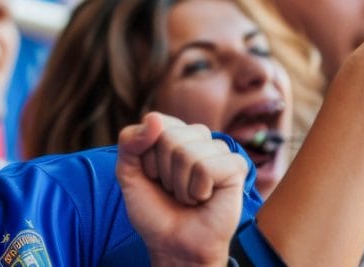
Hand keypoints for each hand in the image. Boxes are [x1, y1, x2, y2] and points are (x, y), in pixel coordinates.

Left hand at [117, 113, 247, 265]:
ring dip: (180, 184)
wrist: (173, 244)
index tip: (152, 175)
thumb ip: (130, 141)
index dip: (146, 155)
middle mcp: (197, 136)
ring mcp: (218, 150)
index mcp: (173, 131)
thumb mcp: (127, 172)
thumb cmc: (154, 209)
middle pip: (169, 137)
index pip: (154, 121)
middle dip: (162, 171)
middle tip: (171, 189)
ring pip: (187, 153)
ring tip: (187, 196)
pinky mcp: (235, 167)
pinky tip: (204, 198)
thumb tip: (154, 118)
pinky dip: (198, 190)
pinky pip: (206, 167)